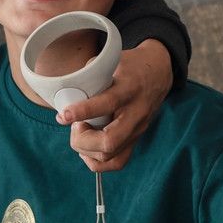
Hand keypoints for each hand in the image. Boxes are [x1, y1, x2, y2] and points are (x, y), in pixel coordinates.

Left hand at [57, 39, 171, 172]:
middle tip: (75, 125)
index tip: (63, 115)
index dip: (82, 112)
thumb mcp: (112, 60)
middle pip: (109, 141)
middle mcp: (136, 113)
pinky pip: (118, 161)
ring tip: (80, 133)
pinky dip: (97, 161)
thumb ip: (90, 74)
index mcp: (129, 88)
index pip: (107, 104)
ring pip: (111, 156)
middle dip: (83, 140)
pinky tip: (87, 148)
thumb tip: (67, 91)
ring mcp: (138, 129)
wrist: (159, 71)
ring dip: (87, 150)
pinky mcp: (136, 139)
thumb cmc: (131, 65)